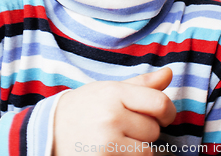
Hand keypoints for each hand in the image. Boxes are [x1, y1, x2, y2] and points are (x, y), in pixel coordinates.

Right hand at [53, 67, 175, 155]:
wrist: (50, 131)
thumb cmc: (86, 107)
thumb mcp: (110, 89)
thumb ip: (142, 84)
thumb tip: (170, 73)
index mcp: (114, 93)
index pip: (159, 103)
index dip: (167, 111)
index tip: (162, 115)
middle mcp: (111, 117)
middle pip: (153, 130)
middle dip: (145, 130)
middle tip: (126, 127)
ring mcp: (107, 144)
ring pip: (147, 152)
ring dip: (139, 148)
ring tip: (120, 140)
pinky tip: (116, 151)